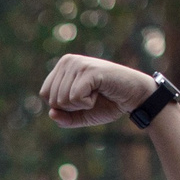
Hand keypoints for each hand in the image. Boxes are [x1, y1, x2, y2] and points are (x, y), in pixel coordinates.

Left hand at [39, 54, 157, 128]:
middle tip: (91, 96)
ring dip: (81, 105)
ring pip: (62, 100)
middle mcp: (67, 61)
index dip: (62, 106)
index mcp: (62, 66)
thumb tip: (51, 113)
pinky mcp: (89, 70)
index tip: (82, 98)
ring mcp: (78, 63)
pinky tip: (100, 92)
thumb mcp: (80, 115)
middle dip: (72, 107)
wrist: (133, 96)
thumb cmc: (107, 103)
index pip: (45, 95)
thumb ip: (64, 117)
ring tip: (96, 93)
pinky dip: (88, 103)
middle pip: (52, 99)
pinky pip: (75, 98)